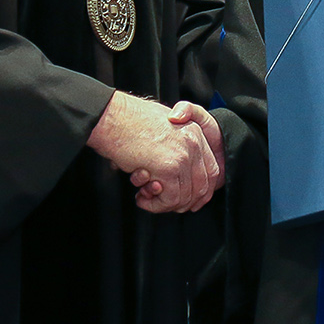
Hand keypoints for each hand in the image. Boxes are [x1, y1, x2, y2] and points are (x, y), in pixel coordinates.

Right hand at [87, 92, 219, 212]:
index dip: (202, 191)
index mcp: (195, 133)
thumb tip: (176, 174)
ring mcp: (183, 156)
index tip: (188, 200)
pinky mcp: (168, 168)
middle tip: (165, 205)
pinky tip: (142, 198)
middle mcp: (194, 144)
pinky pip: (170, 199)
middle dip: (183, 202)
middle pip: (201, 186)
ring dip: (165, 205)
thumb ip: (177, 145)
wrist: (112, 117)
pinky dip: (156, 205)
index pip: (211, 170)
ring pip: (185, 196)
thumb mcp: (164, 126)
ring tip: (147, 199)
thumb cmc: (129, 121)